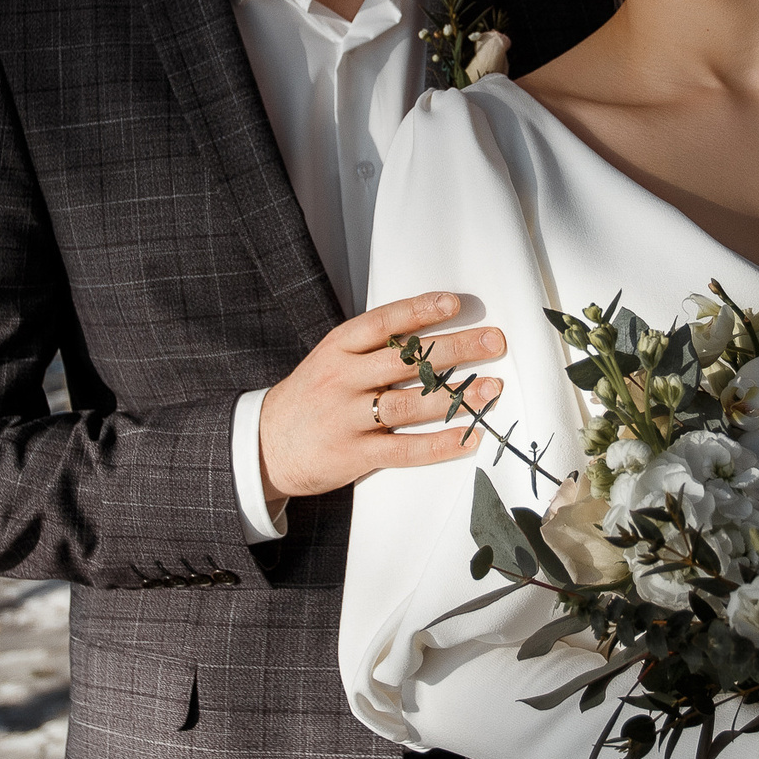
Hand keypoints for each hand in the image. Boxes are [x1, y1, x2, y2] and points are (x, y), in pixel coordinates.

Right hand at [258, 292, 506, 502]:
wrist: (263, 445)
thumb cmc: (311, 397)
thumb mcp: (330, 359)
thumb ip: (371, 347)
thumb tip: (431, 332)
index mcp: (336, 348)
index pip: (382, 322)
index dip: (419, 311)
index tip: (456, 303)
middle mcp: (342, 379)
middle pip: (405, 360)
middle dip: (456, 348)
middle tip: (495, 341)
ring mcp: (347, 418)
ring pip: (409, 404)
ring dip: (455, 396)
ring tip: (492, 388)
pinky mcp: (354, 455)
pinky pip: (404, 450)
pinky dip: (439, 444)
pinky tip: (468, 437)